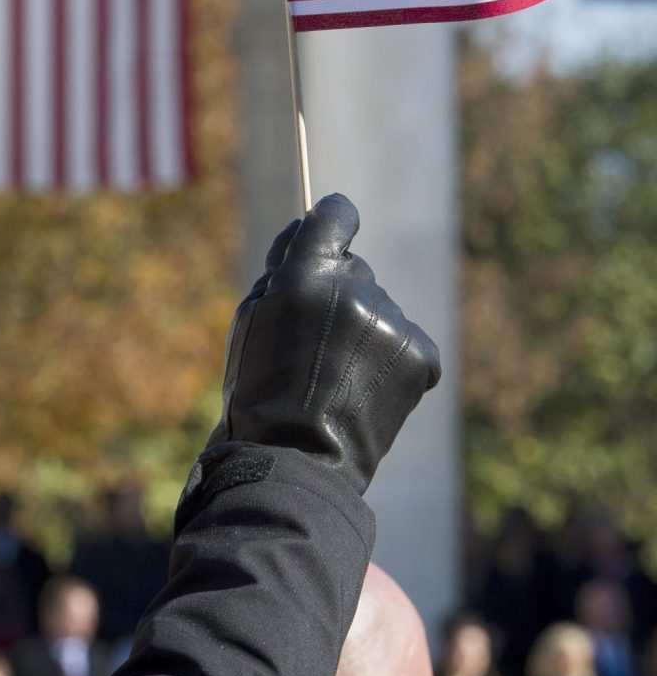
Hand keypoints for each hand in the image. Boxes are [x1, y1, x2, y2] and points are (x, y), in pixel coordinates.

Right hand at [208, 193, 440, 494]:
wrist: (297, 461)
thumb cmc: (261, 390)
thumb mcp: (252, 318)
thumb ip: (285, 269)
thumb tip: (311, 224)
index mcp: (305, 275)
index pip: (335, 214)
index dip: (333, 219)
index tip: (335, 228)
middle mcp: (354, 290)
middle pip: (356, 270)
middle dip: (340, 294)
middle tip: (317, 344)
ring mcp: (392, 323)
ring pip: (381, 308)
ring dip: (365, 331)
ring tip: (339, 378)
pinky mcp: (421, 356)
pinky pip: (407, 340)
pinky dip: (393, 359)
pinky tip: (368, 388)